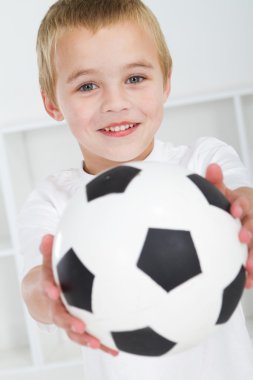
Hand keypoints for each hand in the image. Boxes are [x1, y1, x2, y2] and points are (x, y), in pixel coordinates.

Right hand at [40, 234, 118, 355]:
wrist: (47, 294)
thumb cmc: (53, 275)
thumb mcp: (49, 261)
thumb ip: (48, 250)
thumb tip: (46, 236)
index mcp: (50, 289)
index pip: (47, 287)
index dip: (50, 289)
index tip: (54, 291)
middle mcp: (58, 307)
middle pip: (60, 317)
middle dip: (68, 322)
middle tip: (78, 325)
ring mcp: (69, 318)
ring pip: (74, 332)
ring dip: (85, 339)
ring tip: (98, 344)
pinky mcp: (80, 326)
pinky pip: (89, 336)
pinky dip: (101, 344)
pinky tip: (115, 350)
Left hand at [206, 163, 252, 288]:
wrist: (248, 209)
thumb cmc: (231, 203)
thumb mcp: (223, 191)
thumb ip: (216, 182)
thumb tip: (212, 167)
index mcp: (245, 205)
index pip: (244, 204)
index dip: (241, 207)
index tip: (234, 211)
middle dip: (251, 233)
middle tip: (243, 239)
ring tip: (249, 269)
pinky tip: (247, 283)